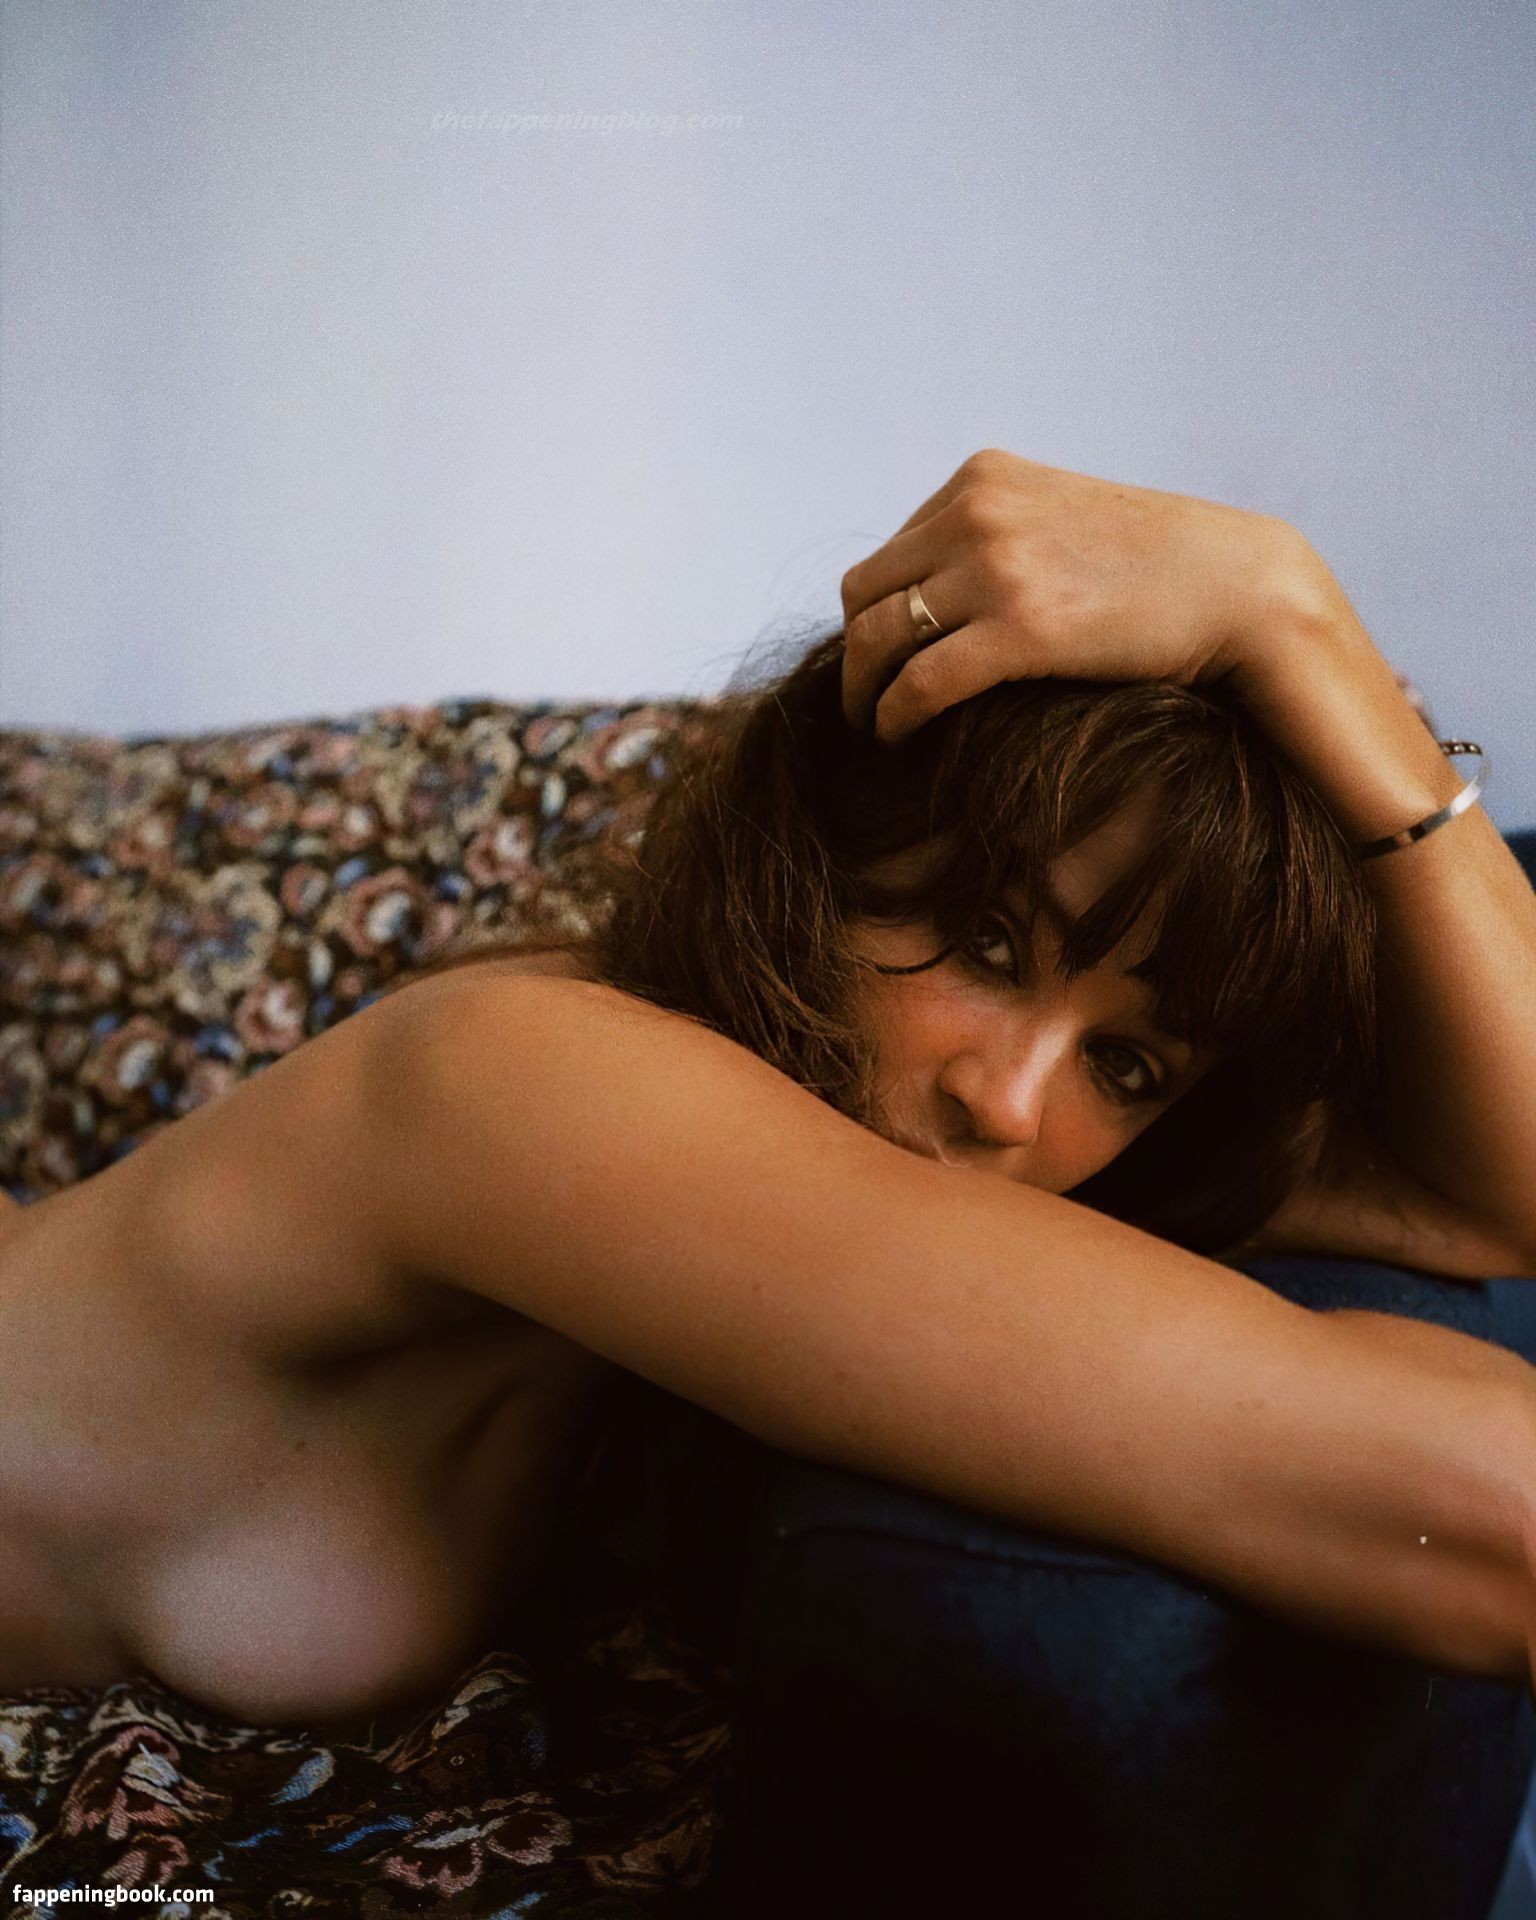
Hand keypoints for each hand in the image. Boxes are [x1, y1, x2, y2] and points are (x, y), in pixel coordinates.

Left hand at [840, 448, 1319, 743]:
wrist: (1239, 587)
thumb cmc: (1157, 571)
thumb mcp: (1062, 523)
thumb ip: (1000, 538)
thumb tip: (943, 592)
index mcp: (983, 480)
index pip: (888, 556)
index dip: (874, 619)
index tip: (881, 665)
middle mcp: (978, 510)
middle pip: (866, 596)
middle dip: (857, 657)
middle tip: (865, 705)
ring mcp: (997, 565)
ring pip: (878, 640)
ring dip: (863, 693)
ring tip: (875, 729)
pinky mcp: (1021, 627)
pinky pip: (919, 684)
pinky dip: (893, 718)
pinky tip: (898, 742)